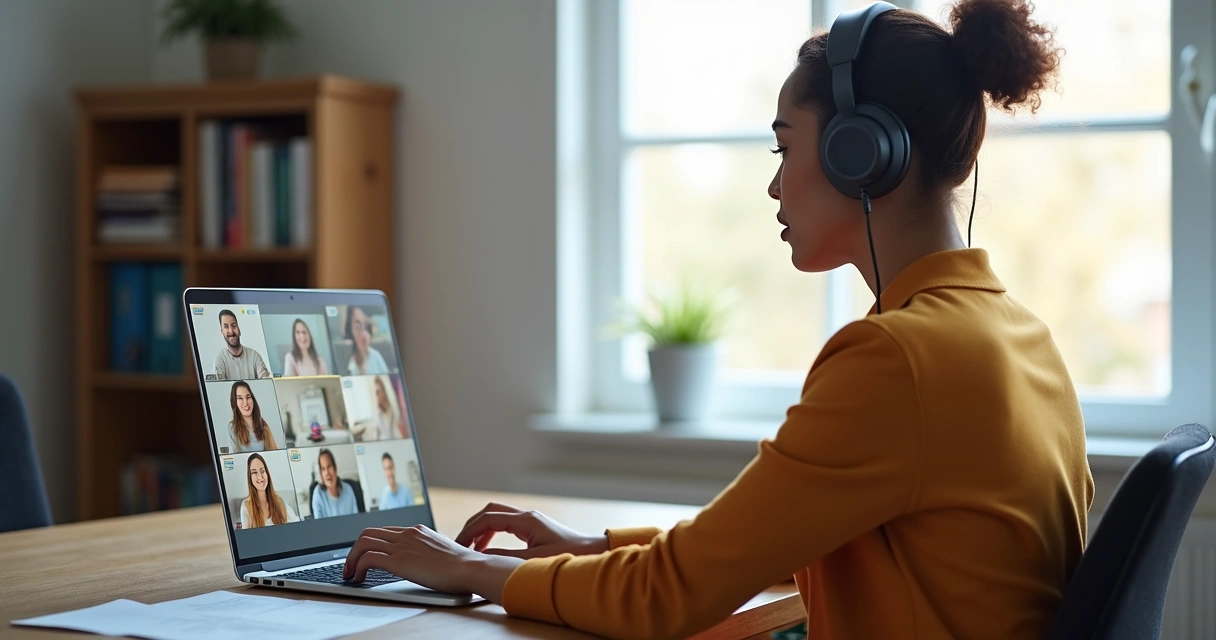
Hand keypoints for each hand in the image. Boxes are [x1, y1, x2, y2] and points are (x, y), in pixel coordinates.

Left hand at [342, 525, 521, 603]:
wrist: (469, 568)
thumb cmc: (463, 566)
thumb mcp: (443, 553)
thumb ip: (431, 552)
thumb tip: (428, 562)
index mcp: (418, 531)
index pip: (385, 531)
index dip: (370, 544)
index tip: (365, 558)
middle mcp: (407, 534)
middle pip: (368, 532)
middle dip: (354, 550)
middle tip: (350, 566)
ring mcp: (402, 545)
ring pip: (363, 542)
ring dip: (351, 559)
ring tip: (349, 574)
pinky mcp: (398, 560)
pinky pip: (368, 558)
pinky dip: (357, 567)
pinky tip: (359, 578)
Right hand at [454, 502, 608, 558]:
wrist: (591, 553)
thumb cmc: (568, 556)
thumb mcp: (533, 561)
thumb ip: (506, 558)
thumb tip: (482, 557)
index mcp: (525, 521)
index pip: (488, 518)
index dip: (470, 531)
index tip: (459, 545)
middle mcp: (526, 516)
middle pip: (490, 511)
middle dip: (472, 526)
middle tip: (460, 544)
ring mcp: (530, 520)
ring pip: (497, 517)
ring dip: (481, 529)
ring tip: (471, 548)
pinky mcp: (533, 527)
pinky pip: (506, 524)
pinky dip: (492, 533)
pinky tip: (488, 549)